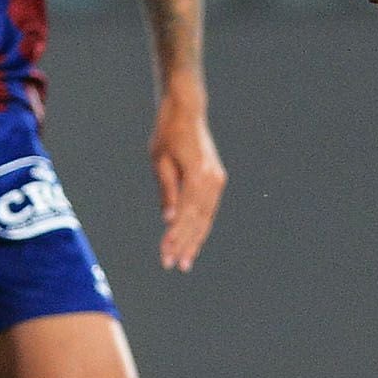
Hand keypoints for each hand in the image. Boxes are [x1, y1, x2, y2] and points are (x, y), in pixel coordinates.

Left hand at [150, 85, 225, 271]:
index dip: (175, 237)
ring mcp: (217, 180)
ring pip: (206, 218)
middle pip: (198, 220)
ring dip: (195, 239)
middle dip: (186, 245)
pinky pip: (208, 209)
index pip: (185, 214)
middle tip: (175, 266)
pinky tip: (193, 240)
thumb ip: (167, 190)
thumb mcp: (160, 161)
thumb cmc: (168, 133)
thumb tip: (168, 219)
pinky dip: (200, 225)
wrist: (187, 111)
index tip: (166, 255)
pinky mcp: (216, 179)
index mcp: (197, 175)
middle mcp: (212, 180)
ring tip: (185, 260)